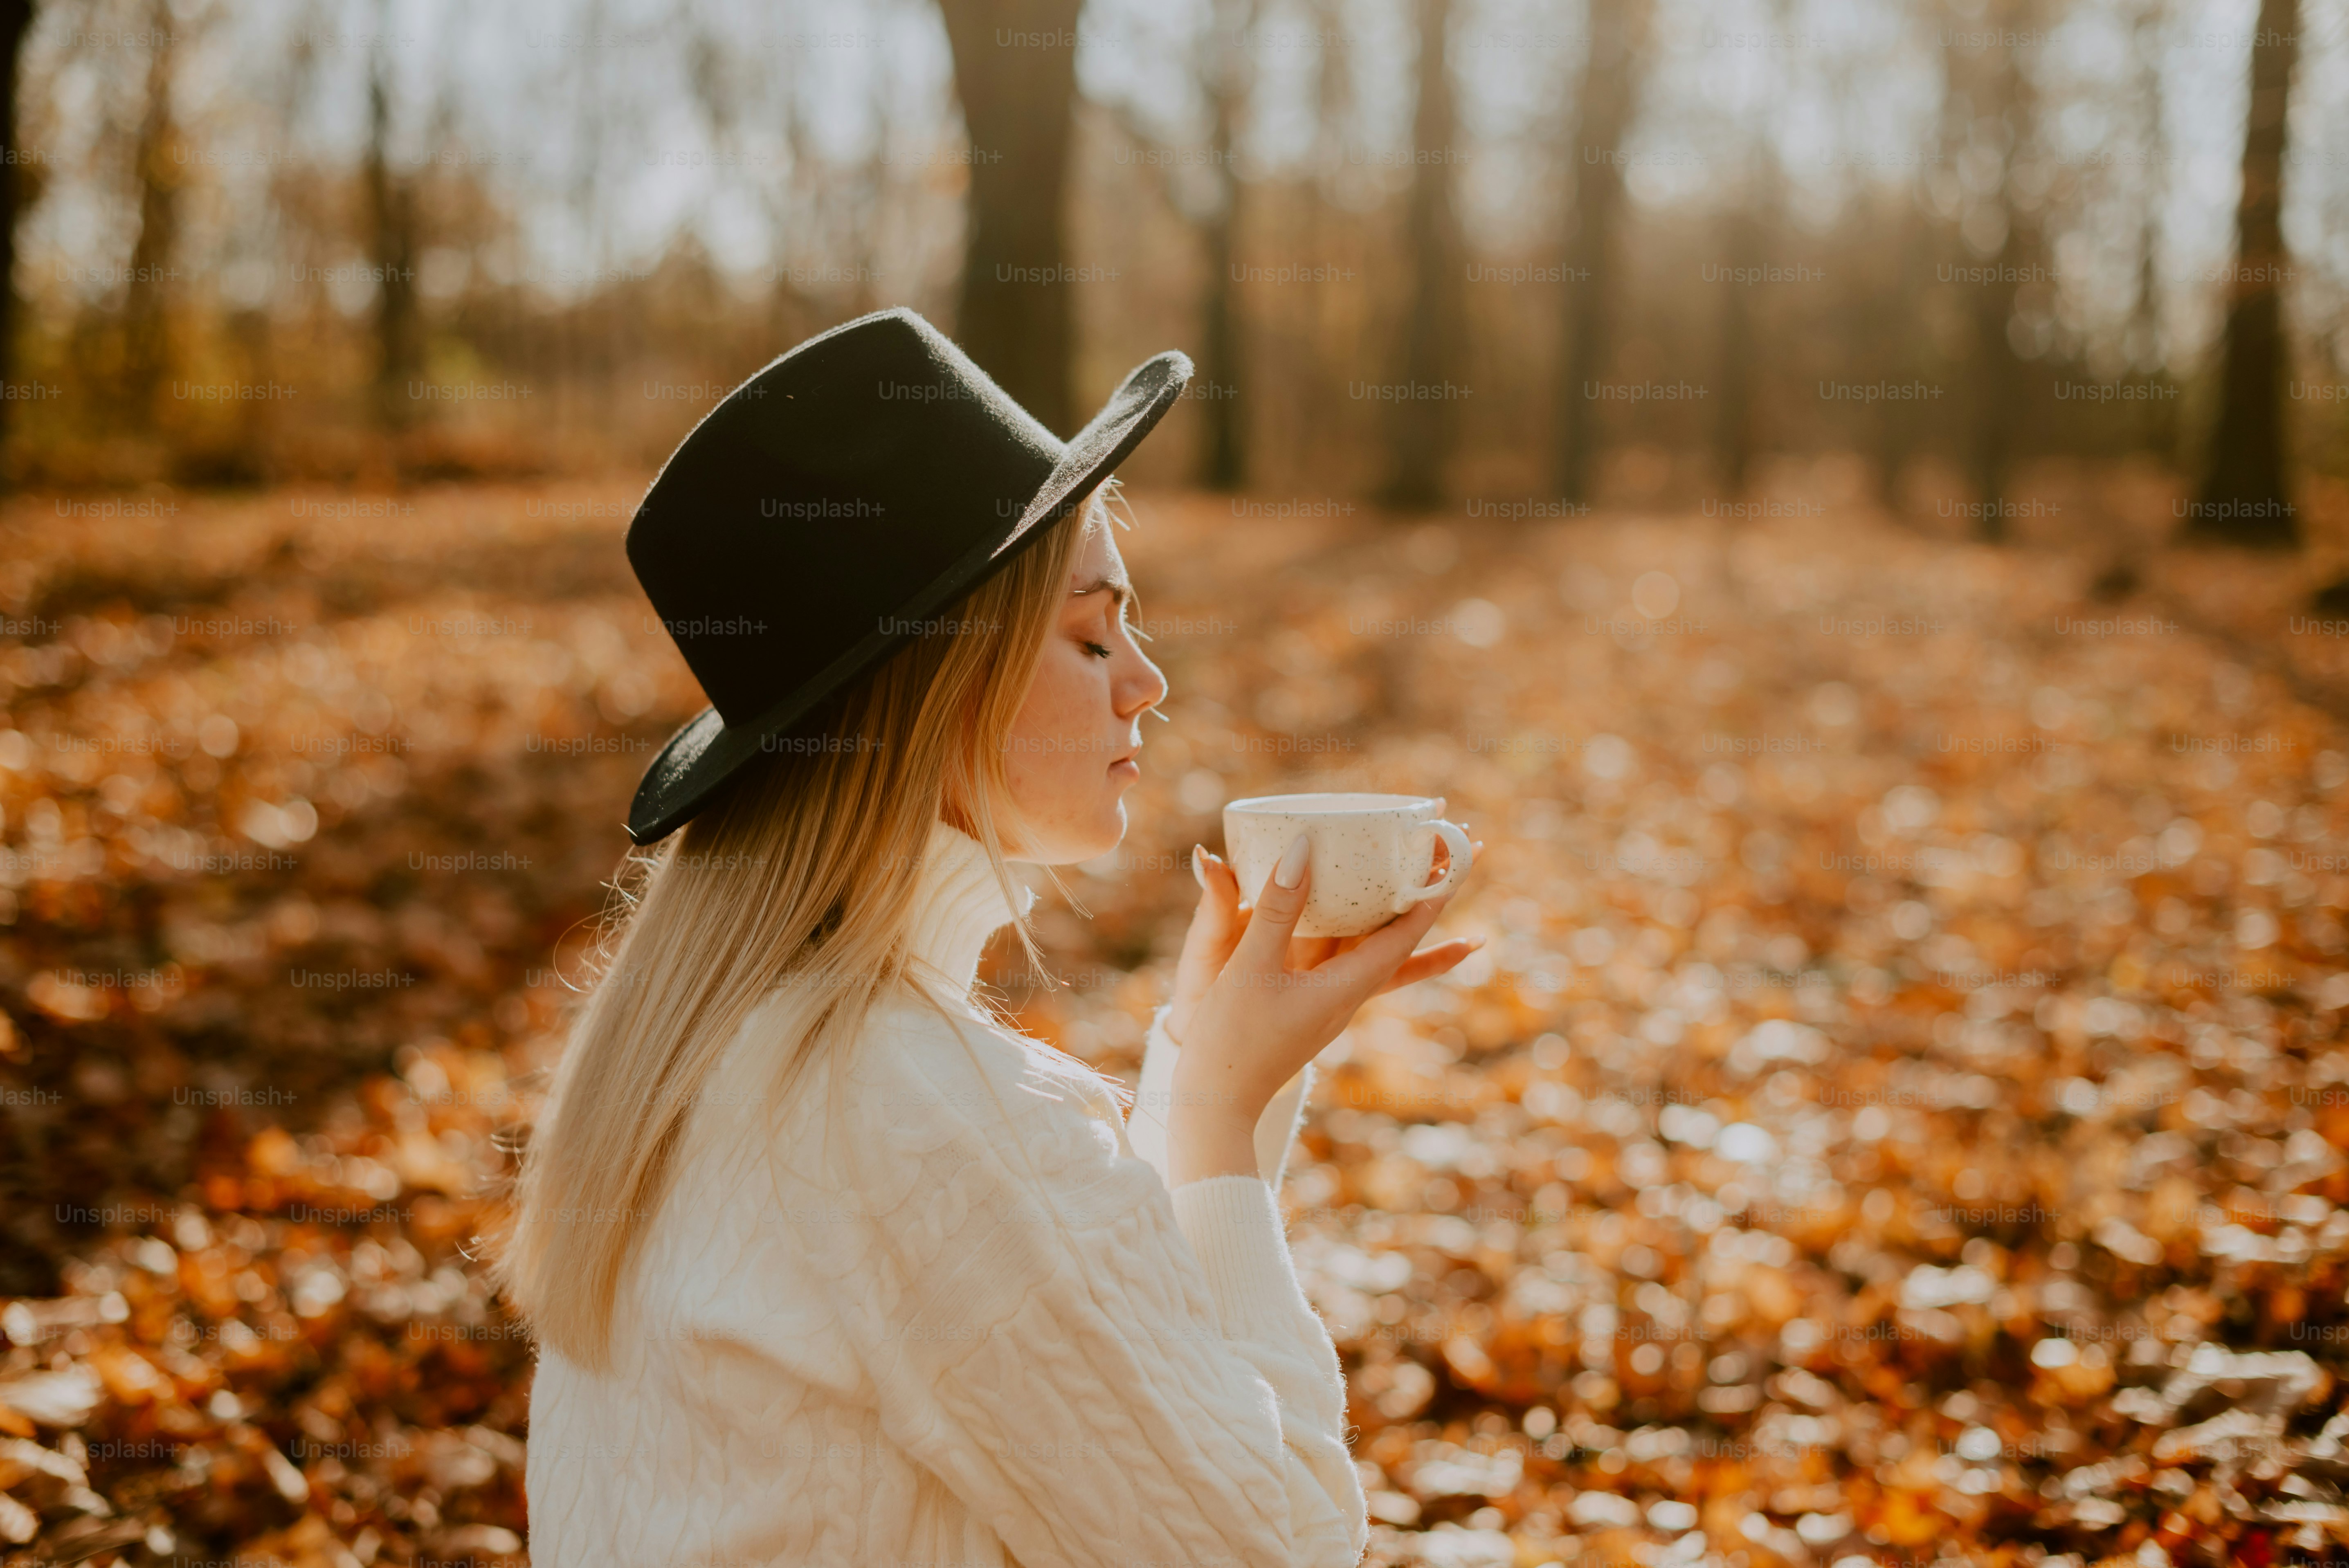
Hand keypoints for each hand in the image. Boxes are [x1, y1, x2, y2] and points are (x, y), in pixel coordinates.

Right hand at [1166, 832, 1482, 1046]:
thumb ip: (1277, 909)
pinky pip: (1346, 956)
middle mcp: (1348, 993)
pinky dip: (1361, 930)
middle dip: (1428, 895)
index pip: (1404, 936)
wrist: (1217, 1103)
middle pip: (1401, 937)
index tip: (1457, 856)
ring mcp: (1331, 999)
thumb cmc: (1231, 1041)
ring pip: (1376, 946)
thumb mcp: (1251, 967)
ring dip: (1399, 910)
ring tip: (1427, 877)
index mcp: (1345, 988)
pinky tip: (1356, 918)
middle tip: (1458, 852)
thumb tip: (1302, 849)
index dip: (1431, 895)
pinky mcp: (1311, 1001)